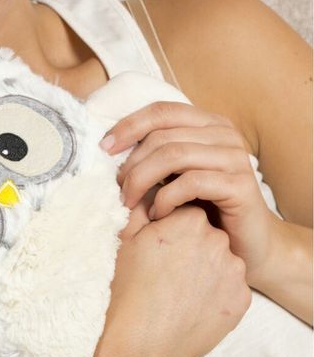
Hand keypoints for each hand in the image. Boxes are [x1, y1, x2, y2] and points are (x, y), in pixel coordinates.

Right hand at [96, 206, 251, 356]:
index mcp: (190, 219)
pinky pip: (230, 287)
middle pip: (207, 233)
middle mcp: (218, 239)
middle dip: (192, 244)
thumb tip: (148, 190)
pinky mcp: (242, 299)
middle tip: (170, 267)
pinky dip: (216, 292)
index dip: (172, 225)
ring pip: (221, 260)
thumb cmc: (131, 286)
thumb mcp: (127, 238)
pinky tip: (194, 303)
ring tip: (181, 288)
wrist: (144, 339)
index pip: (187, 209)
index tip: (161, 243)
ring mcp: (234, 271)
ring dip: (207, 268)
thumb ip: (141, 207)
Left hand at [101, 101, 273, 283]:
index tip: (104, 148)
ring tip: (130, 203)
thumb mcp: (179, 174)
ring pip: (173, 156)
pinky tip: (157, 214)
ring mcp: (235, 157)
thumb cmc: (207, 208)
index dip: (129, 126)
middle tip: (116, 189)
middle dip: (131, 163)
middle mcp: (225, 134)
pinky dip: (165, 198)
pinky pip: (191, 182)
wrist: (252, 245)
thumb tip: (110, 146)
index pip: (161, 111)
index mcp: (209, 123)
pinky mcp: (241, 185)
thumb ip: (159, 154)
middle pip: (162, 136)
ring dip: (142, 180)